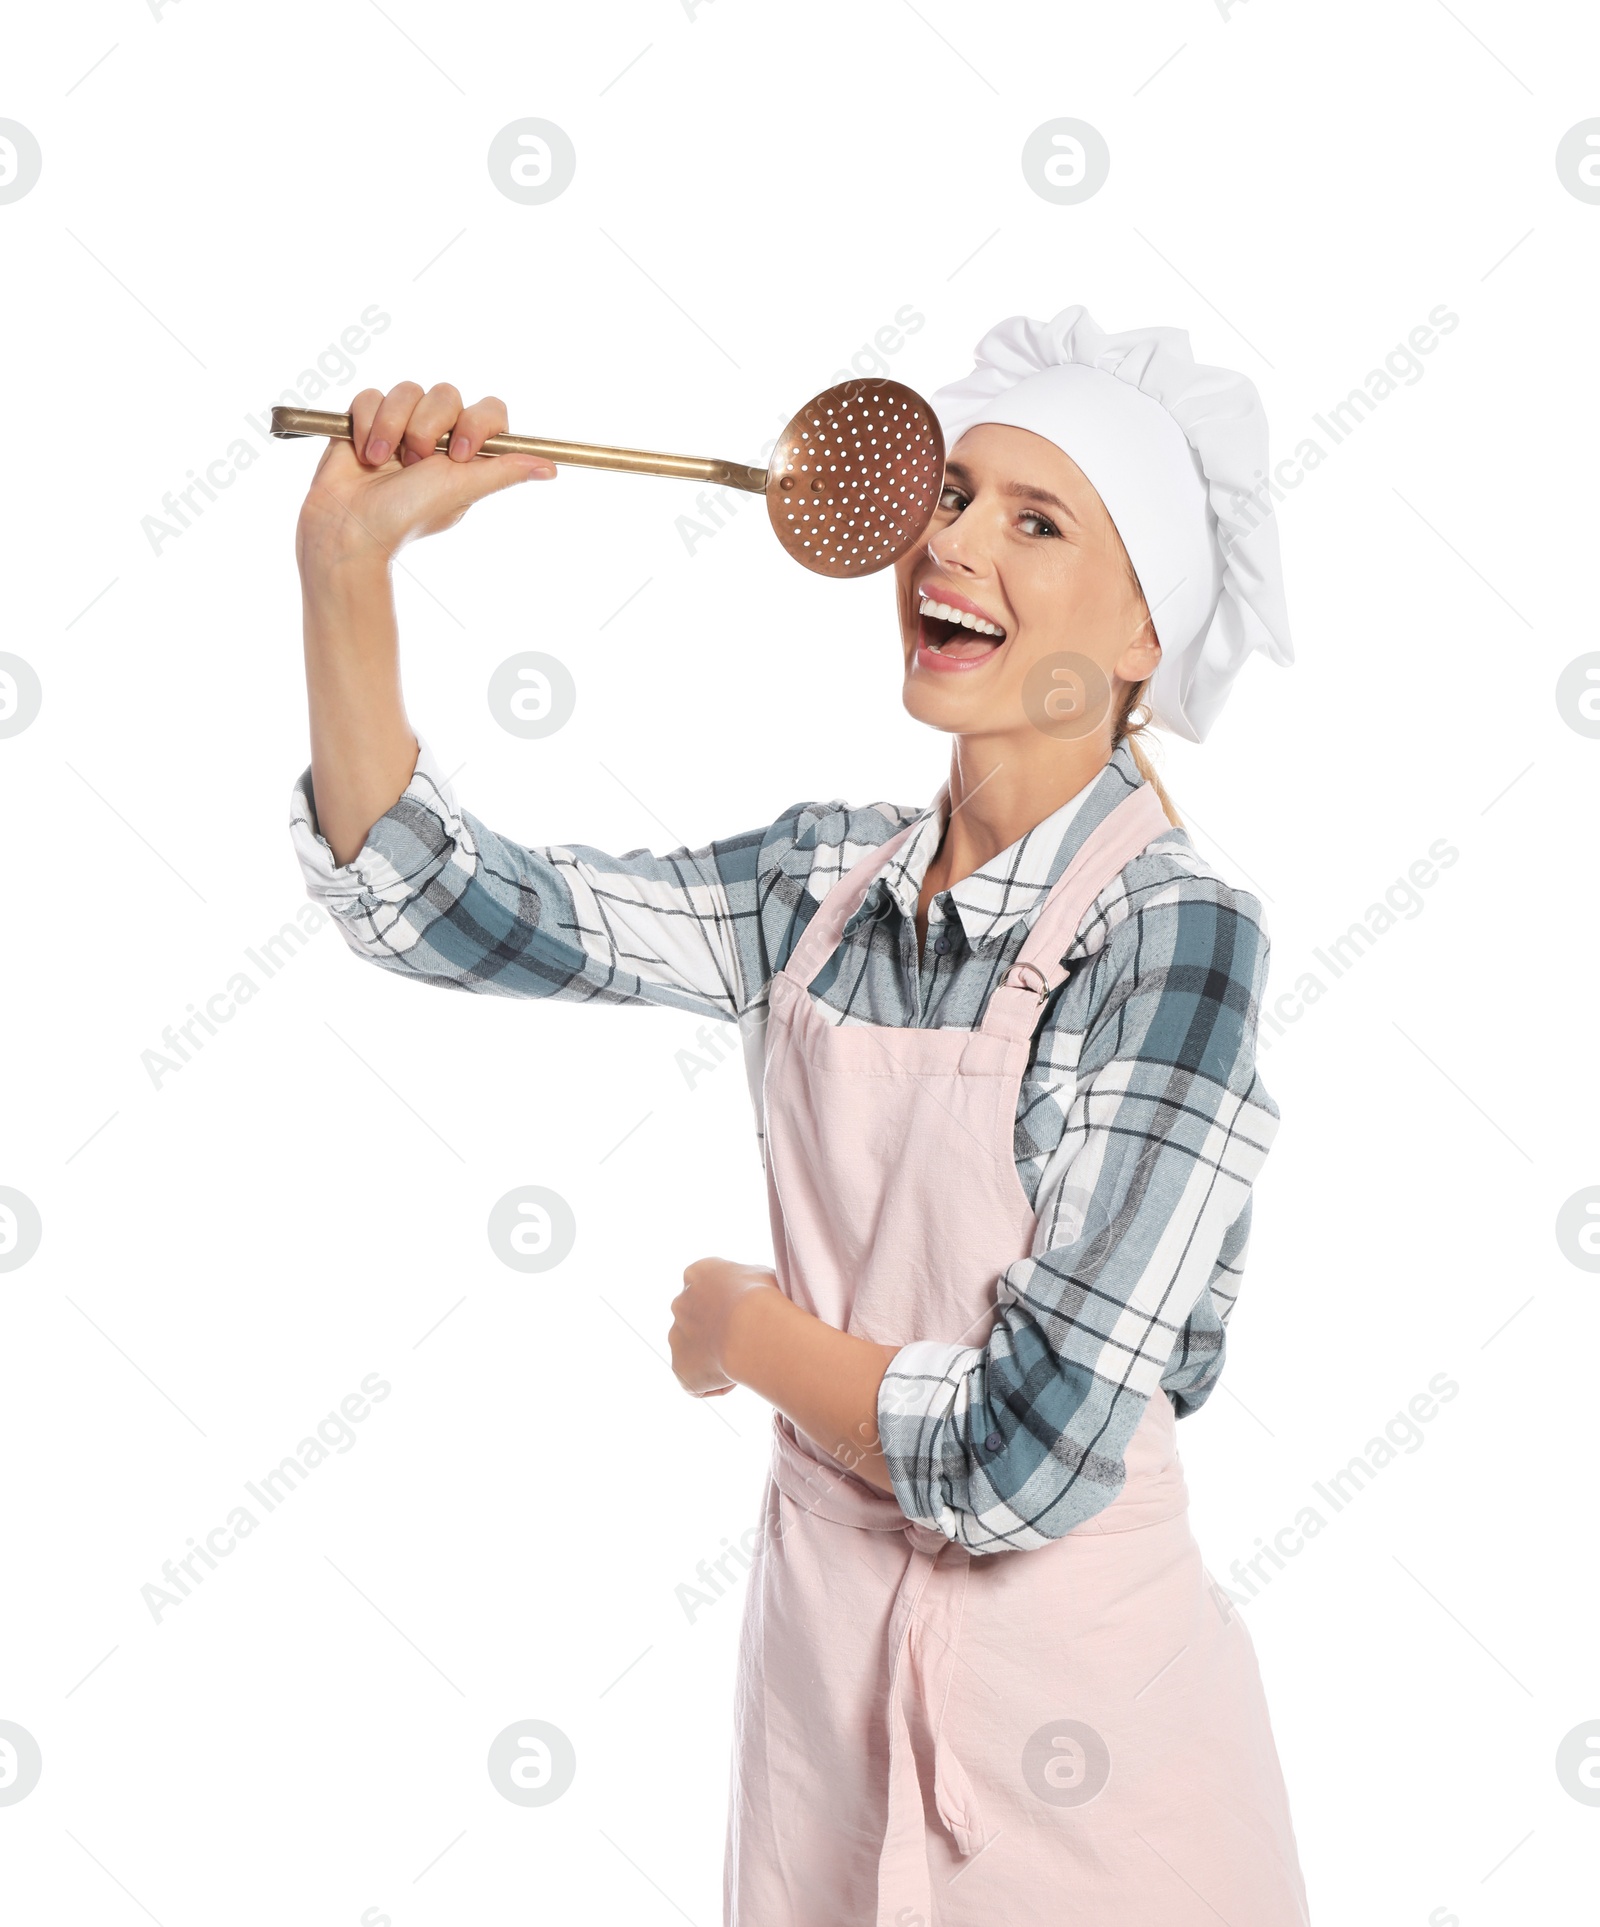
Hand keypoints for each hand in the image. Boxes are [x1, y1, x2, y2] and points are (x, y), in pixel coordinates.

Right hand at [295, 381, 555, 568]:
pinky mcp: (368, 419)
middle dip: (426, 428)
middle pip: (446, 393)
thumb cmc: (407, 514)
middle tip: (414, 464)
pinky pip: (371, 396)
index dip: (476, 424)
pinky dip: (367, 424)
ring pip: (407, 390)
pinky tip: (364, 454)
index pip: (490, 410)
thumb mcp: (461, 489)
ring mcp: (402, 424)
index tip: (457, 454)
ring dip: (392, 427)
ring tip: (382, 462)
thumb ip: (503, 471)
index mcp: (466, 452)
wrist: (349, 525)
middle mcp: (438, 434)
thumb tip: (551, 469)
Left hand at [668, 1258, 781, 1398]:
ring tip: (744, 1360)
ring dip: (715, 1358)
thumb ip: (748, 1282)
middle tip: (747, 1342)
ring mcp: (676, 1335)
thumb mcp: (761, 1275)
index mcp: (698, 1273)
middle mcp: (680, 1302)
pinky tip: (736, 1377)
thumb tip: (755, 1291)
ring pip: (696, 1352)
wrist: (751, 1327)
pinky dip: (715, 1383)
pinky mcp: (679, 1367)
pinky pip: (697, 1381)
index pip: (709, 1289)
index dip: (731, 1306)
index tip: (750, 1316)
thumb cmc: (764, 1298)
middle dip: (718, 1332)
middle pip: (698, 1321)